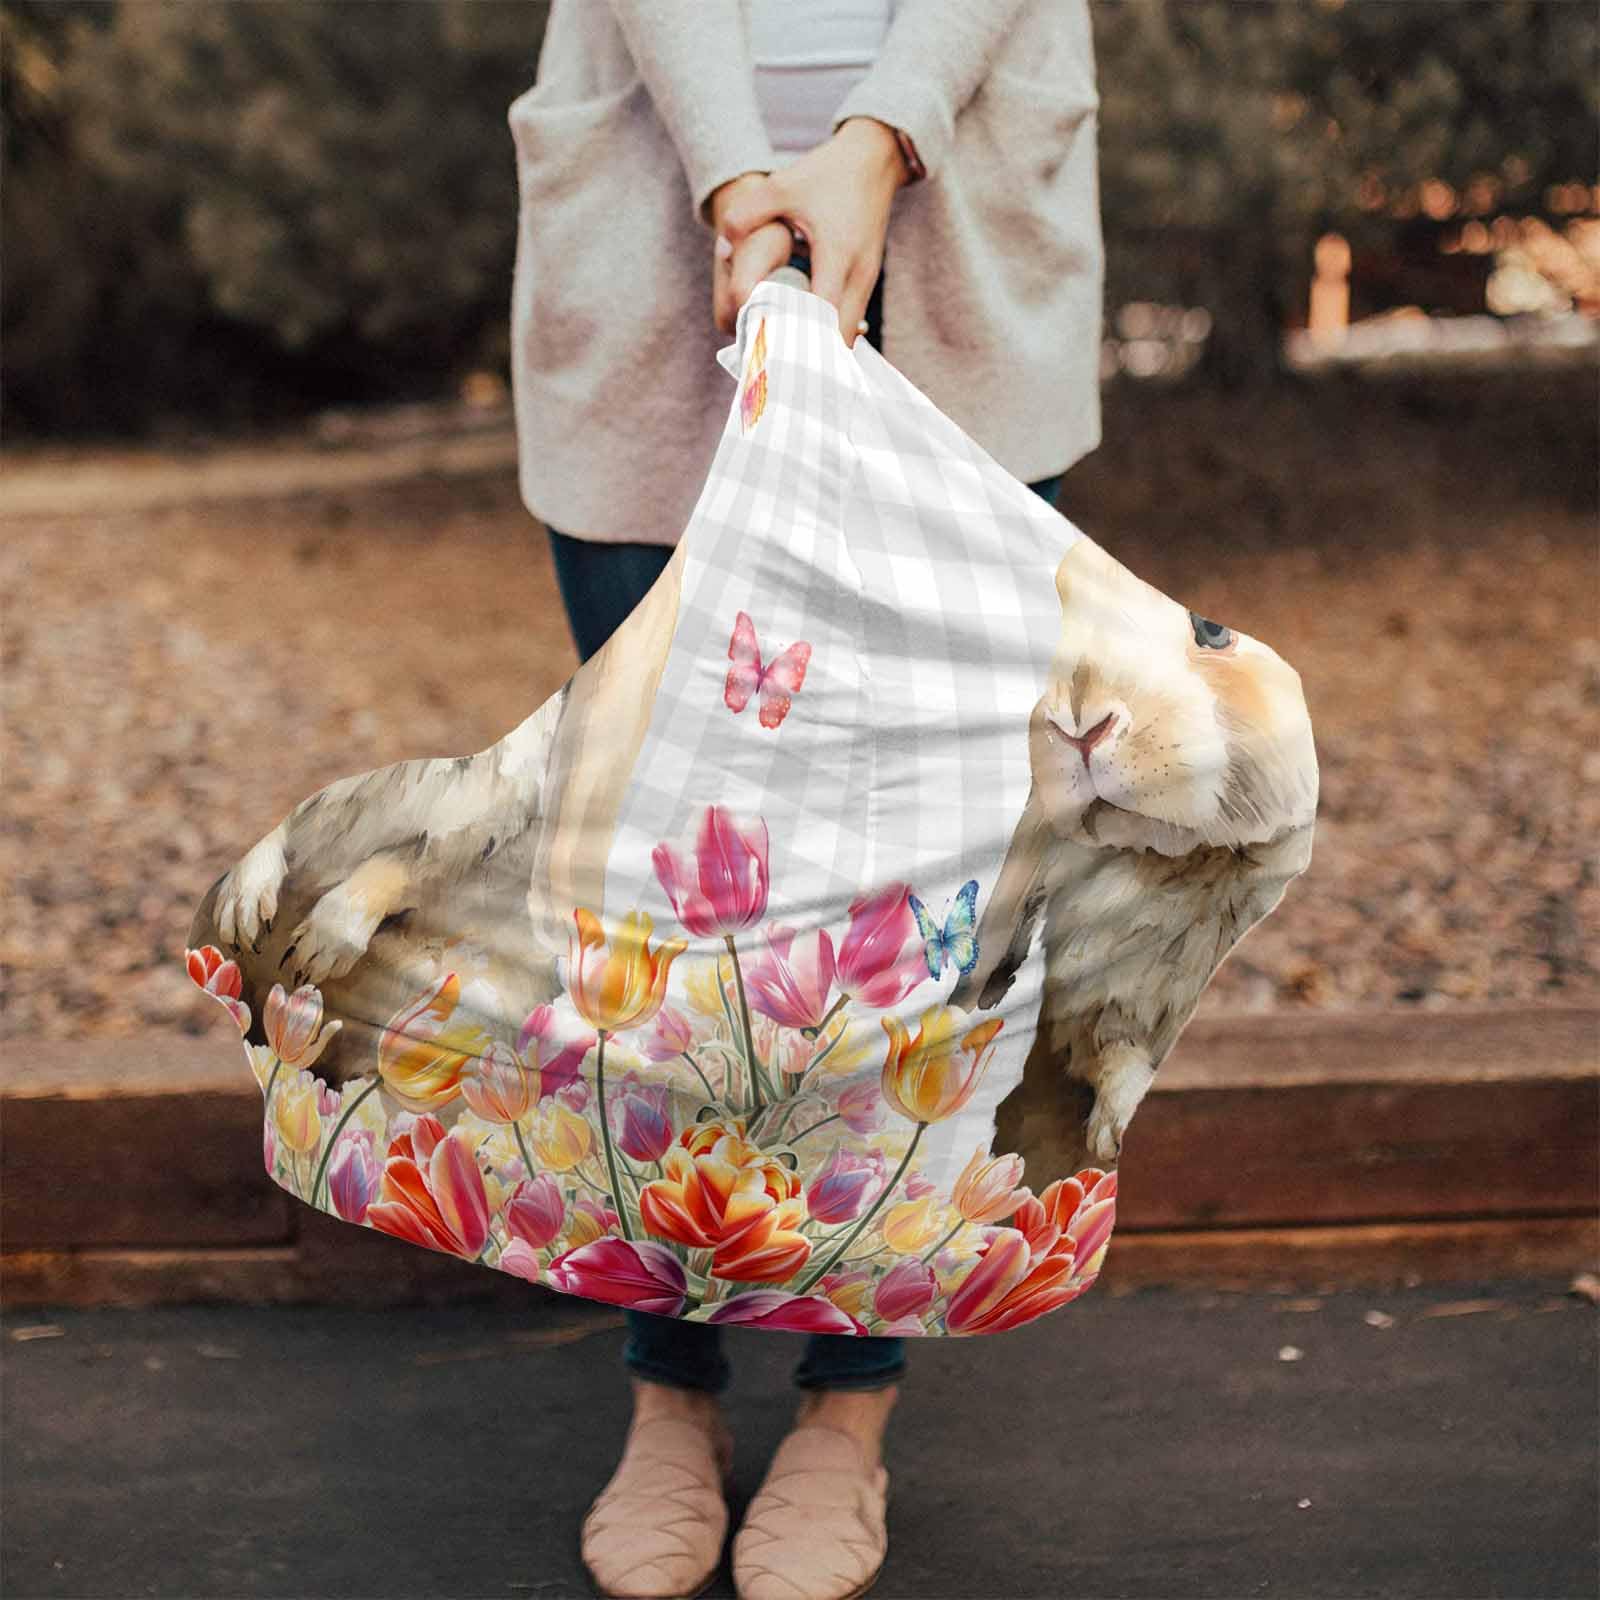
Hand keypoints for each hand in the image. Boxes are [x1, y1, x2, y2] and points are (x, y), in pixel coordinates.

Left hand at [715, 118, 909, 345]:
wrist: (873, 159)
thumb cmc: (827, 173)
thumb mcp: (782, 186)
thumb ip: (746, 214)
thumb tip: (722, 249)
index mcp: (838, 255)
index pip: (822, 317)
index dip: (798, 339)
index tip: (770, 351)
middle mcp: (859, 275)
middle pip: (838, 339)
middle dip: (809, 354)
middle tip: (773, 358)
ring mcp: (867, 281)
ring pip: (846, 334)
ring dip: (819, 344)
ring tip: (784, 349)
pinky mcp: (866, 281)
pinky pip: (848, 320)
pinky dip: (827, 330)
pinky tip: (800, 329)